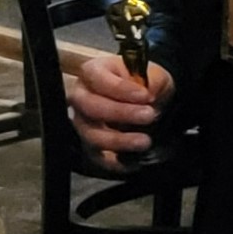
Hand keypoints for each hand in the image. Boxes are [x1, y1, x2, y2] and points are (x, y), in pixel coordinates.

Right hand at [67, 49, 172, 165]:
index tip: (145, 95)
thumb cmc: (143, 83)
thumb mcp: (152, 74)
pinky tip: (132, 162)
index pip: (97, 77)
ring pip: (91, 134)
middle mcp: (81, 95)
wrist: (147, 98)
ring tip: (144, 141)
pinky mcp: (89, 142)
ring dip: (118, 140)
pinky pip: (94, 156)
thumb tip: (147, 95)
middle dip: (121, 113)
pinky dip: (113, 162)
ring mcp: (82, 121)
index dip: (120, 88)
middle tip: (149, 115)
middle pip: (91, 106)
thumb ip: (149, 82)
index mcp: (93, 71)